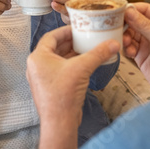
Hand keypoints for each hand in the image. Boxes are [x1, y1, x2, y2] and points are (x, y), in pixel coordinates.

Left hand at [27, 26, 118, 148]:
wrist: (60, 122)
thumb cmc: (63, 95)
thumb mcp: (82, 68)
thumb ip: (98, 53)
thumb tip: (112, 44)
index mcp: (38, 57)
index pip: (51, 36)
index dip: (65, 31)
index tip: (77, 28)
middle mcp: (37, 66)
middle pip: (55, 47)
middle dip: (71, 42)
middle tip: (85, 37)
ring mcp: (42, 77)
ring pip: (58, 59)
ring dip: (72, 54)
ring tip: (87, 49)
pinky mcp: (50, 87)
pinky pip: (60, 70)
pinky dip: (71, 65)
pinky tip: (85, 64)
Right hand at [123, 2, 149, 95]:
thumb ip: (143, 24)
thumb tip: (129, 11)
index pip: (144, 9)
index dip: (132, 9)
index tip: (119, 10)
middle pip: (134, 21)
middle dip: (125, 23)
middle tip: (116, 25)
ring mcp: (147, 42)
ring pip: (129, 34)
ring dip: (125, 36)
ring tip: (126, 41)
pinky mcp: (141, 55)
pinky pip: (128, 47)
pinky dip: (126, 48)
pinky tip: (129, 51)